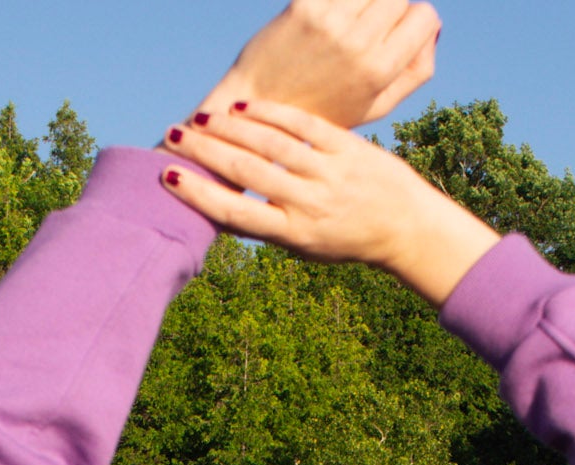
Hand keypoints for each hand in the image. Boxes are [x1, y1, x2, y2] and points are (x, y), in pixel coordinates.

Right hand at [161, 103, 498, 303]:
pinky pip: (301, 125)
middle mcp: (309, 204)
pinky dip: (269, 115)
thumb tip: (219, 208)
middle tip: (174, 137)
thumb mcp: (304, 245)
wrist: (403, 227)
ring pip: (271, 145)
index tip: (170, 179)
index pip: (237, 214)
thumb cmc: (344, 238)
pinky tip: (242, 108)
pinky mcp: (347, 147)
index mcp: (294, 234)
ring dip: (230, 129)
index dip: (200, 196)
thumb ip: (268, 226)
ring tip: (200, 119)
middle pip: (247, 173)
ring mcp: (329, 174)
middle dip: (205, 153)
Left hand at [200, 0, 441, 128]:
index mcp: (380, 71)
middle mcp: (358, 43)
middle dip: (388, 9)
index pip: (424, 16)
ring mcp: (330, 21)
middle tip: (368, 29)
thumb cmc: (322, 110)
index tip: (398, 34)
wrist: (258, 108)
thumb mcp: (375, 106)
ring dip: (363, 1)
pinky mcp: (303, 5)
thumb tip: (432, 29)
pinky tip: (329, 13)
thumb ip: (414, 70)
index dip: (415, 23)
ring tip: (347, 23)